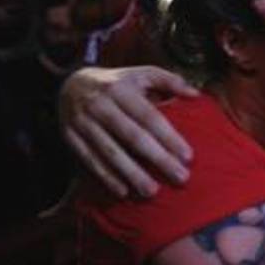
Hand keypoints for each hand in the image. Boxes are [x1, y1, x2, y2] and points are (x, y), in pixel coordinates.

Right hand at [58, 66, 198, 197]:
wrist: (69, 84)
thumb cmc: (116, 83)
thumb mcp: (140, 73)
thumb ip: (168, 80)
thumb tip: (195, 94)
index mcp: (120, 89)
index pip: (148, 116)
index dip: (168, 137)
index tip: (188, 156)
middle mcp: (100, 105)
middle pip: (132, 136)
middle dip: (158, 159)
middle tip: (180, 177)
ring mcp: (83, 122)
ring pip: (110, 152)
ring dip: (132, 174)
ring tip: (152, 191)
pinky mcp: (70, 137)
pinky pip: (89, 160)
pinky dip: (106, 177)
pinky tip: (123, 191)